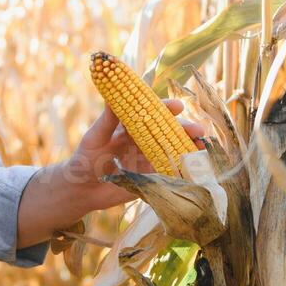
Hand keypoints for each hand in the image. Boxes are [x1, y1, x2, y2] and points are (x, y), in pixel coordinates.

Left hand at [63, 100, 206, 209]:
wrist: (82, 189)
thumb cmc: (85, 159)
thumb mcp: (95, 138)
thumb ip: (107, 120)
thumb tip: (111, 95)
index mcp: (130, 126)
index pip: (151, 112)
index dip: (165, 108)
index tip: (177, 106)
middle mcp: (143, 139)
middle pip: (168, 131)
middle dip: (184, 130)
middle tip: (198, 130)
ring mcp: (149, 158)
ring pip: (173, 149)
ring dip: (188, 147)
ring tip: (202, 147)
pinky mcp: (151, 177)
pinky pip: (169, 171)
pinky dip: (183, 169)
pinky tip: (196, 169)